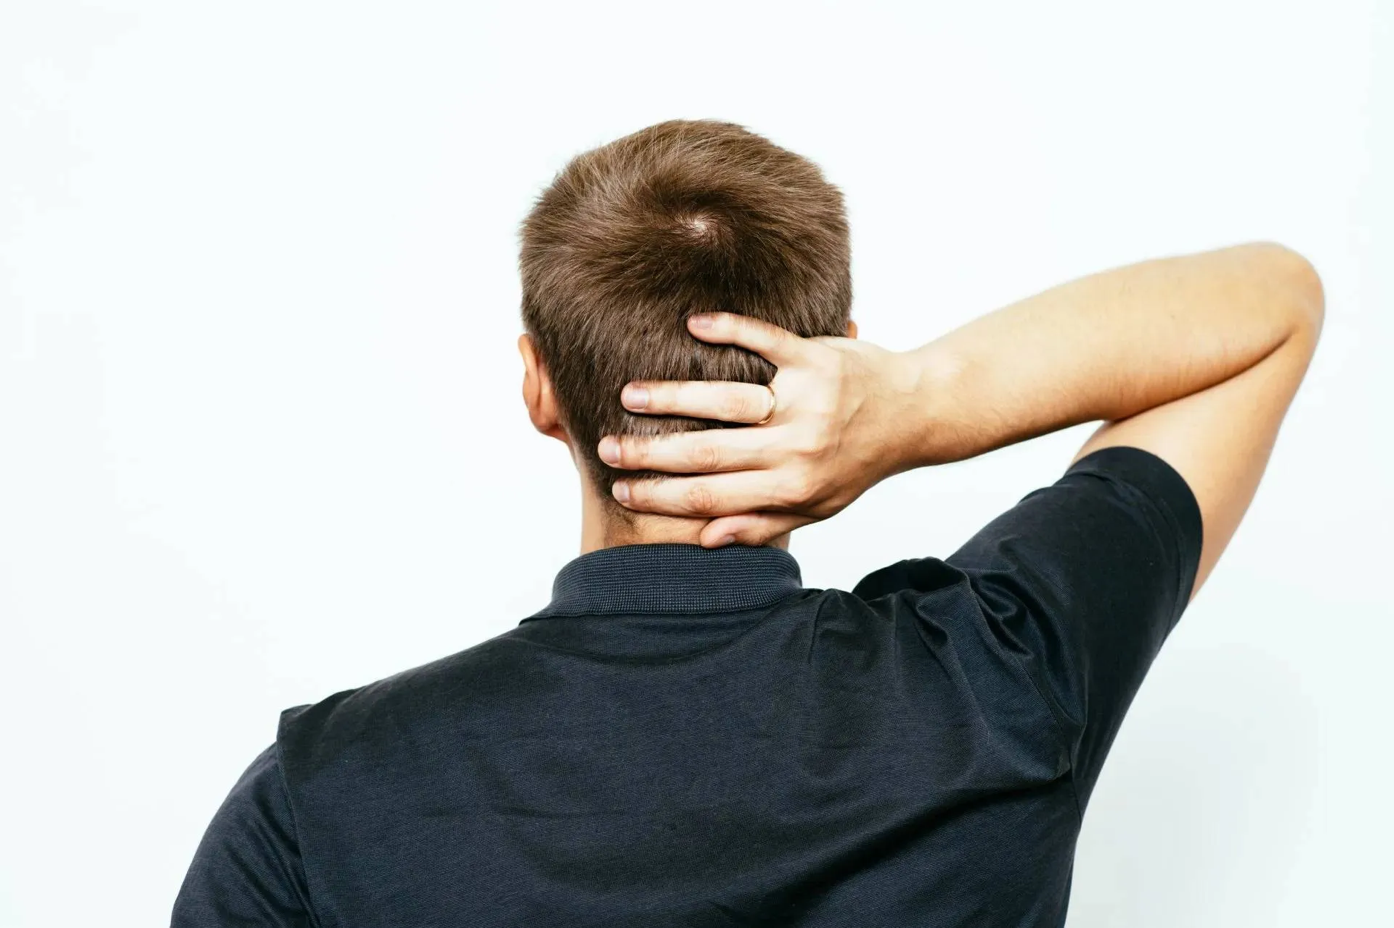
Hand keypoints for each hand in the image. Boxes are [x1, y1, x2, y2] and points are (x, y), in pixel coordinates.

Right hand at [597, 313, 921, 546]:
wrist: (915, 413)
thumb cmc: (857, 463)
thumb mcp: (817, 506)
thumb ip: (763, 522)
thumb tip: (705, 539)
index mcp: (792, 488)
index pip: (712, 498)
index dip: (662, 498)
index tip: (620, 491)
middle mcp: (798, 447)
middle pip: (709, 453)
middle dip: (651, 453)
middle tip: (606, 446)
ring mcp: (807, 399)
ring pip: (728, 399)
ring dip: (674, 396)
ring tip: (630, 394)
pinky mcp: (817, 357)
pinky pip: (767, 340)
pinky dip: (729, 329)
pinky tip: (693, 325)